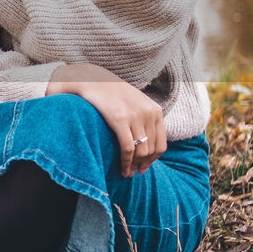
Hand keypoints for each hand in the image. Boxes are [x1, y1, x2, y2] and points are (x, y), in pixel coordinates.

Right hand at [46, 62, 166, 177]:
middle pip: (151, 149)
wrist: (91, 78)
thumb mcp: (134, 102)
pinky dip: (126, 162)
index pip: (161, 143)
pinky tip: (122, 168)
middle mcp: (148, 113)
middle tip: (133, 173)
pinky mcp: (119, 119)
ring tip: (126, 173)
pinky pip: (128, 148)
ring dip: (134, 166)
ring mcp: (135, 115)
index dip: (153, 160)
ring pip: (141, 151)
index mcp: (154, 110)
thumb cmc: (110, 93)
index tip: (144, 167)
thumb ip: (144, 118)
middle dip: (143, 165)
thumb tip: (146, 140)